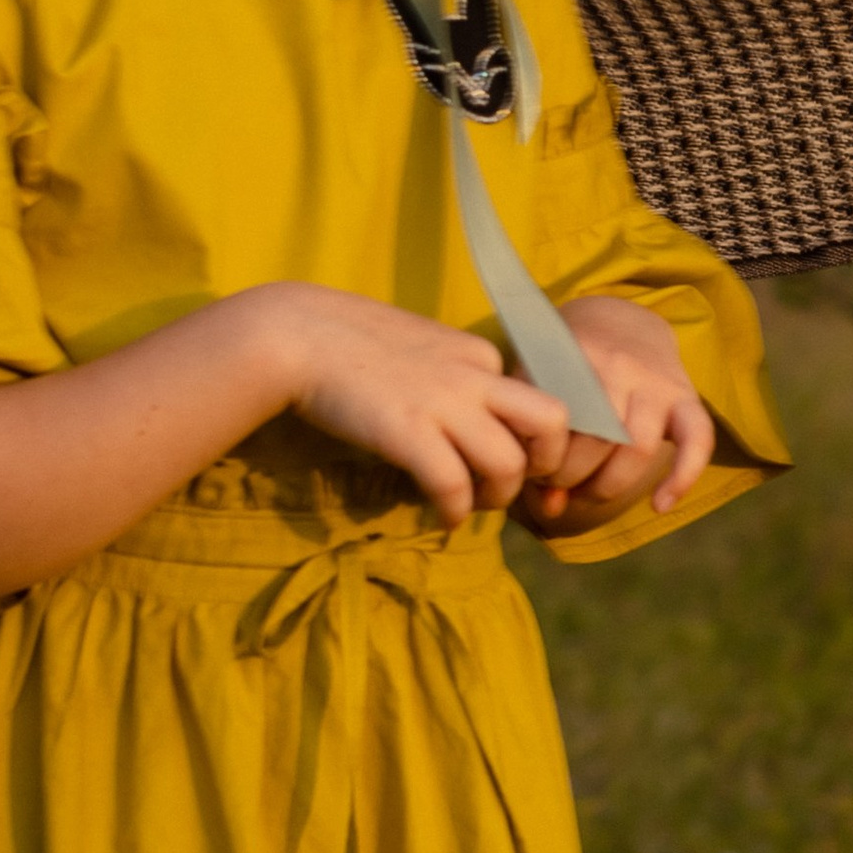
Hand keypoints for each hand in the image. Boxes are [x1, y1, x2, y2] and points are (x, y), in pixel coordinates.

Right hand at [272, 284, 572, 524]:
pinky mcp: (409, 432)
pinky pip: (454, 486)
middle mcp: (473, 375)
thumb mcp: (421, 346)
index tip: (506, 460)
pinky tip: (443, 517)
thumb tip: (463, 418)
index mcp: (478, 353)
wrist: (300, 335)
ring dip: (497, 498)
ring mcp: (444, 404)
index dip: (528, 439)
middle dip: (546, 464)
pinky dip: (456, 512)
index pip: (535, 400)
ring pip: (510, 464)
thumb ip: (451, 374)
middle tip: (510, 484)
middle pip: (553, 423)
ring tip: (471, 504)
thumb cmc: (351, 343)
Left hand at [511, 294, 715, 538]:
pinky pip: (698, 439)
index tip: (535, 470)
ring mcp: (656, 380)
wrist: (620, 317)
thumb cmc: (567, 361)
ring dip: (609, 485)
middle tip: (559, 484)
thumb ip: (535, 438)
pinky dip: (683, 477)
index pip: (558, 425)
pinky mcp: (686, 395)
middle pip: (597, 441)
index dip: (543, 462)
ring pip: (639, 448)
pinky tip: (660, 504)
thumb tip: (552, 507)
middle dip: (571, 478)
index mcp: (575, 356)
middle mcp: (619, 365)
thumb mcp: (539, 381)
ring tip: (587, 492)